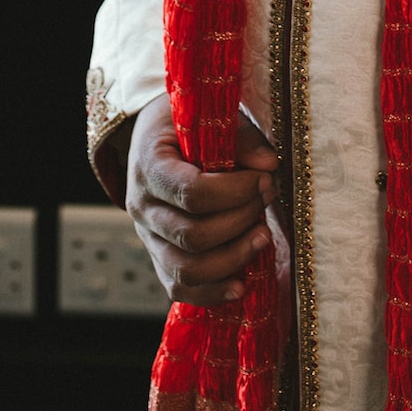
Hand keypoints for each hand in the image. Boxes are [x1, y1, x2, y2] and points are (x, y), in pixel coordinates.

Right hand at [126, 92, 279, 305]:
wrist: (154, 137)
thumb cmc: (186, 125)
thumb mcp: (209, 118)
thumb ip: (240, 140)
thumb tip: (269, 166)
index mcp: (149, 167)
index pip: (192, 193)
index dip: (234, 192)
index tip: (264, 179)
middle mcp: (142, 208)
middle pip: (193, 235)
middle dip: (240, 220)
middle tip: (268, 197)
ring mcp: (147, 238)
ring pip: (187, 269)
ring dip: (233, 258)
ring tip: (263, 237)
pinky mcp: (158, 258)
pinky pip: (178, 288)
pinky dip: (211, 292)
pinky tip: (241, 285)